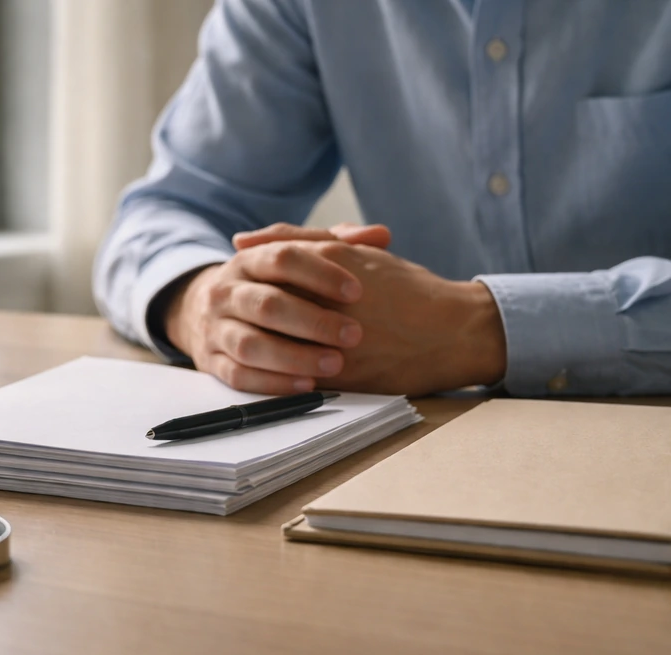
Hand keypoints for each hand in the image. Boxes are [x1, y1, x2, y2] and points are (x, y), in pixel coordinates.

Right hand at [164, 223, 391, 393]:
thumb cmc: (270, 284)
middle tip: (354, 335)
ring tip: (334, 364)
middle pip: (267, 304)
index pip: (282, 258)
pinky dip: (273, 383)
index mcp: (248, 260)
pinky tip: (307, 386)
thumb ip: (336, 244)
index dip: (321, 274)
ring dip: (294, 357)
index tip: (357, 292)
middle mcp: (225, 292)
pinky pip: (239, 376)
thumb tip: (380, 236)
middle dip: (313, 321)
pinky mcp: (211, 362)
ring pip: (251, 345)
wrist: (209, 311)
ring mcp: (215, 329)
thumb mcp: (295, 257)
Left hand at [233, 225, 507, 394]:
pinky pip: (290, 374)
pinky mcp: (339, 375)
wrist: (452, 331)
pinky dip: (275, 371)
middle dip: (249, 312)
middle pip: (263, 305)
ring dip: (258, 342)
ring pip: (270, 341)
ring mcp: (332, 339)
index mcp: (332, 262)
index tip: (240, 281)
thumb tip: (242, 240)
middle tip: (242, 315)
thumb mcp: (357, 253)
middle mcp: (328, 299)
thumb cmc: (407, 289)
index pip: (265, 264)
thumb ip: (300, 241)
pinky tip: (271, 366)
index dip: (248, 275)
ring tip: (254, 340)